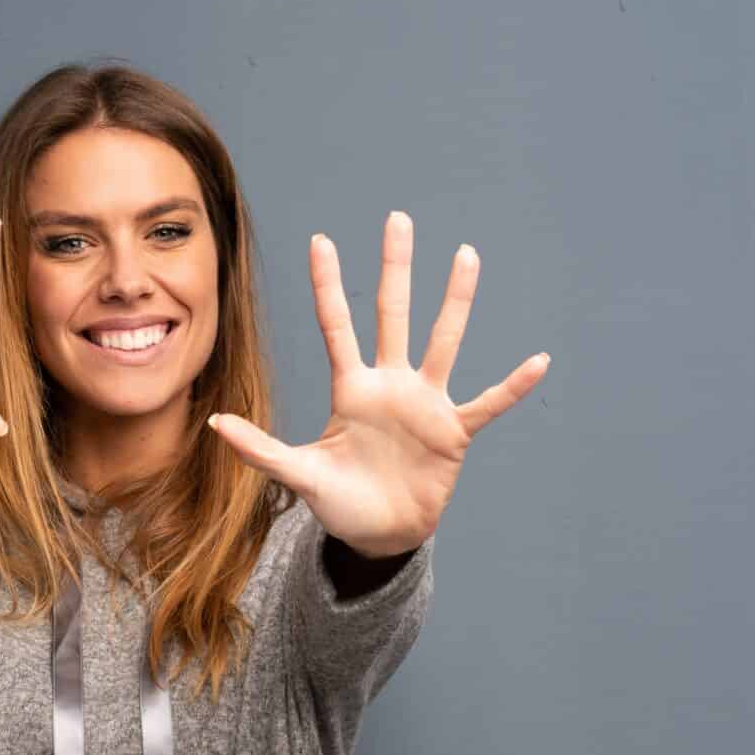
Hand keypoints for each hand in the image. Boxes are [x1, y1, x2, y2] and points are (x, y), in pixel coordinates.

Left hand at [207, 211, 548, 555]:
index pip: (337, 326)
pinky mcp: (453, 432)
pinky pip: (487, 404)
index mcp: (351, 389)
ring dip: (455, 301)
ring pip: (443, 341)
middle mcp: (390, 384)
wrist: (379, 535)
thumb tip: (216, 423)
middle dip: (396, 268)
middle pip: (393, 314)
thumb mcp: (299, 474)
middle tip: (398, 219)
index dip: (328, 286)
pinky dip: (512, 386)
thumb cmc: (339, 502)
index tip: (320, 240)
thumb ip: (261, 448)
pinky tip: (538, 362)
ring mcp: (425, 404)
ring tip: (467, 256)